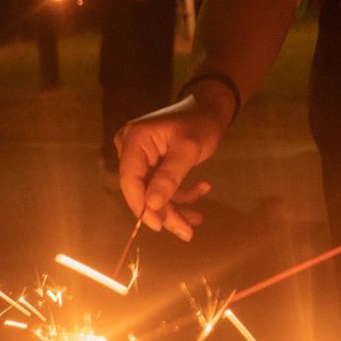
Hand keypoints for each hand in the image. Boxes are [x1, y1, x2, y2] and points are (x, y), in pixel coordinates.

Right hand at [113, 95, 225, 239]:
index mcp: (135, 140)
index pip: (130, 180)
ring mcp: (142, 156)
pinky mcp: (153, 163)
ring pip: (153, 192)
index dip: (141, 206)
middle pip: (143, 189)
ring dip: (176, 206)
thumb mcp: (188, 150)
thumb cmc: (201, 123)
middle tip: (187, 231)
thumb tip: (152, 205)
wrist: (211, 108)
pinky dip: (181, 193)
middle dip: (166, 211)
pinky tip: (203, 188)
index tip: (159, 226)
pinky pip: (161, 186)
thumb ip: (169, 177)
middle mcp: (132, 148)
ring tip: (198, 217)